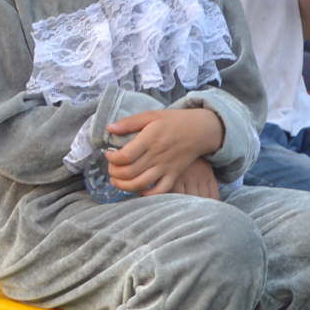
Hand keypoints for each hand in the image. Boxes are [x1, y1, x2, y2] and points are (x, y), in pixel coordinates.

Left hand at [104, 108, 223, 194]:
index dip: (112, 158)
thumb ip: (129, 122)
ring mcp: (166, 167)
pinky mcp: (173, 174)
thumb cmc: (174, 120)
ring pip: (141, 184)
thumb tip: (109, 128)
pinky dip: (147, 194)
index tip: (108, 154)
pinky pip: (160, 190)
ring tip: (116, 180)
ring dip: (124, 186)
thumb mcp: (151, 115)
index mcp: (150, 139)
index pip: (125, 155)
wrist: (201, 130)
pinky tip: (137, 189)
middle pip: (130, 172)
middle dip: (114, 172)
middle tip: (110, 168)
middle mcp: (156, 156)